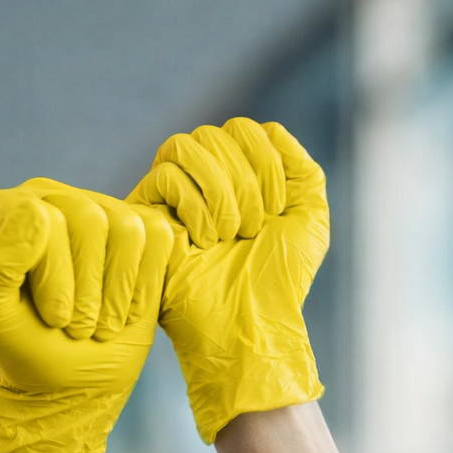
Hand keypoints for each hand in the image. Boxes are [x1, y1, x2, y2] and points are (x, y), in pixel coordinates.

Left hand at [0, 178, 173, 452]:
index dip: (53, 278)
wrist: (73, 377)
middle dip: (88, 290)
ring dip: (116, 293)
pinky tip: (124, 311)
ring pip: (126, 227)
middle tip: (77, 328)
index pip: (39, 218)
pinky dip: (143, 287)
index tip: (52, 318)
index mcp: (6, 210)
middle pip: (88, 218)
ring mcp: (100, 208)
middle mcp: (52, 197)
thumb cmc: (27, 345)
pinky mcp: (141, 227)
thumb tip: (37, 211)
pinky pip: (157, 237)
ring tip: (100, 324)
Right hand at [128, 118, 329, 443]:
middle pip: (215, 132)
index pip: (243, 129)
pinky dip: (194, 205)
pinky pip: (165, 175)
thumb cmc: (278, 280)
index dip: (265, 162)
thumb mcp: (308, 218)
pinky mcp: (144, 215)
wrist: (248, 323)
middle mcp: (200, 179)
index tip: (275, 212)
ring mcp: (169, 195)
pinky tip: (202, 241)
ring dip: (220, 190)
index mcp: (236, 175)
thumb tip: (269, 131)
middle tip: (251, 230)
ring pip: (186, 145)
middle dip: (245, 181)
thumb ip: (300, 167)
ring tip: (228, 235)